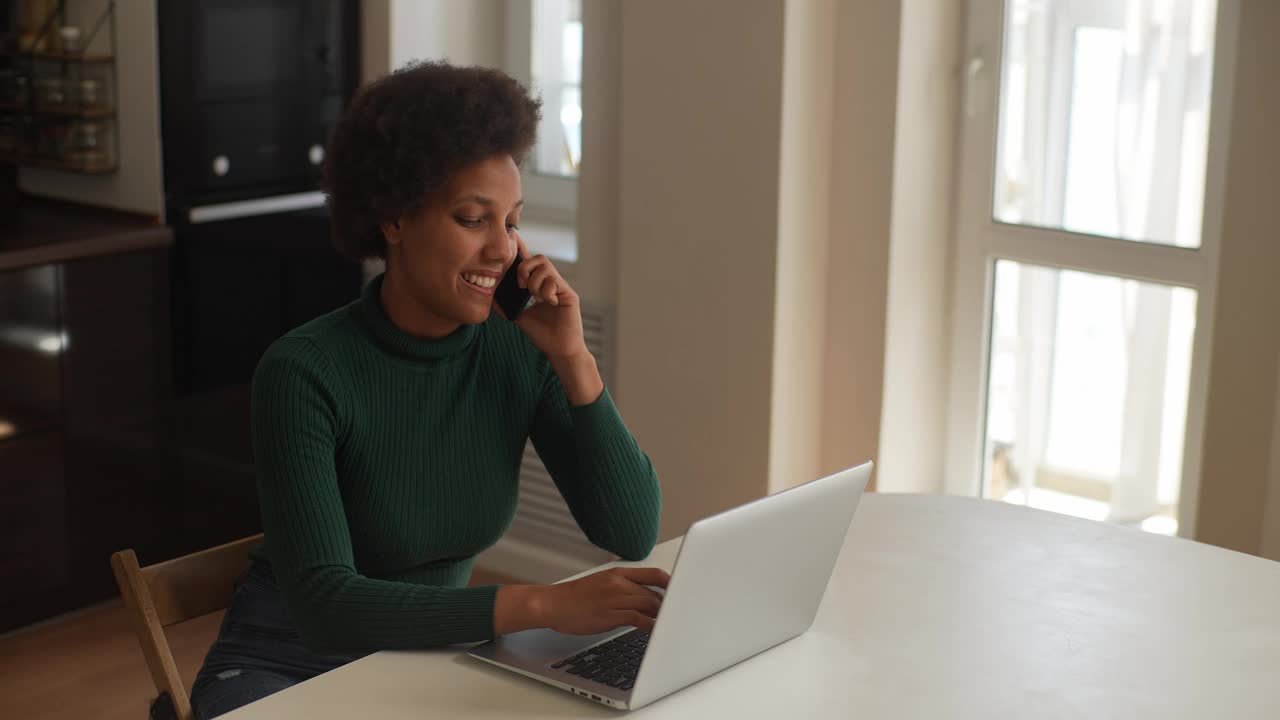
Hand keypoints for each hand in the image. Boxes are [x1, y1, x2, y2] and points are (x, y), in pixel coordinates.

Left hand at [498, 233, 587, 360]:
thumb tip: (488, 295)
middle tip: (522, 286)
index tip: (512, 238)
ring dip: (535, 281)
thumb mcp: (518, 316)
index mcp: (540, 286)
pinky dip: (546, 291)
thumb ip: (506, 305)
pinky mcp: (569, 294)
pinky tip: (549, 303)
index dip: (522, 249)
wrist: (558, 350)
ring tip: (535, 297)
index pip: (531, 262)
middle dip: (525, 269)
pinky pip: (554, 281)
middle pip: (538, 258)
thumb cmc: (542, 334)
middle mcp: (551, 283)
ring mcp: (561, 287)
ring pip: (545, 267)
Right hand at [536, 567, 669, 634]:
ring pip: (648, 605)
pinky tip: (653, 630)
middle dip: (666, 605)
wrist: (552, 604)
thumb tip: (642, 598)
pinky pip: (638, 619)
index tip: (679, 591)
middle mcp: (619, 584)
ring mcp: (615, 599)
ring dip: (660, 615)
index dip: (670, 583)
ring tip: (667, 623)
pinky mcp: (610, 615)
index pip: (653, 574)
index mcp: (617, 573)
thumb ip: (623, 587)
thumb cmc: (574, 597)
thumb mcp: (601, 583)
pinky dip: (649, 625)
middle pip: (654, 593)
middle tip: (674, 614)